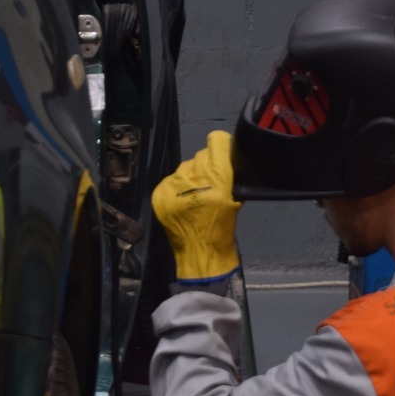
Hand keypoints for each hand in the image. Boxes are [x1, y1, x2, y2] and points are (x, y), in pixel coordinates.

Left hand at [153, 131, 241, 285]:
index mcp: (219, 179)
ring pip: (184, 167)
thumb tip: (223, 159)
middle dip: (205, 165)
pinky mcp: (160, 194)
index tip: (221, 150)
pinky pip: (170, 180)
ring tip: (193, 194)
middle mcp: (195, 178)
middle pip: (201, 155)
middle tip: (208, 182)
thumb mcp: (234, 200)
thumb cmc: (222, 229)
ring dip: (190, 177)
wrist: (200, 253)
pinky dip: (176, 188)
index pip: (217, 142)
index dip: (220, 145)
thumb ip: (228, 177)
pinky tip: (181, 201)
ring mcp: (175, 186)